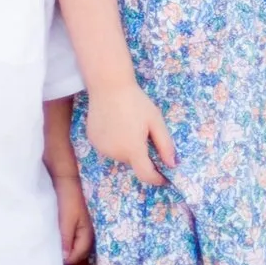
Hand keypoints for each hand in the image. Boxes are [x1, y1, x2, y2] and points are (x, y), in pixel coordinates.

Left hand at [55, 162, 93, 261]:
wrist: (64, 179)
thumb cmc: (67, 199)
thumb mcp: (67, 220)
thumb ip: (66, 239)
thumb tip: (64, 258)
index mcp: (86, 235)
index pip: (76, 256)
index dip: (64, 258)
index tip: (50, 256)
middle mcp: (84, 234)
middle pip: (75, 253)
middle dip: (63, 254)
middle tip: (48, 252)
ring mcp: (78, 229)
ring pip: (70, 246)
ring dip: (61, 247)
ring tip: (48, 245)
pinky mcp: (72, 224)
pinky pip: (67, 238)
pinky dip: (60, 239)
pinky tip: (50, 237)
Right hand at [85, 75, 174, 189]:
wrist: (108, 86)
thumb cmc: (136, 102)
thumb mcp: (156, 121)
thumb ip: (165, 145)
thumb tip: (172, 165)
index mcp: (133, 150)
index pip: (146, 175)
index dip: (156, 178)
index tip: (163, 177)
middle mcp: (116, 153)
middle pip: (133, 162)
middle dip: (141, 154)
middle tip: (143, 132)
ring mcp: (102, 148)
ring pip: (120, 155)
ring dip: (127, 148)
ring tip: (127, 125)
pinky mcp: (93, 140)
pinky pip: (108, 148)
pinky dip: (114, 142)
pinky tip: (115, 124)